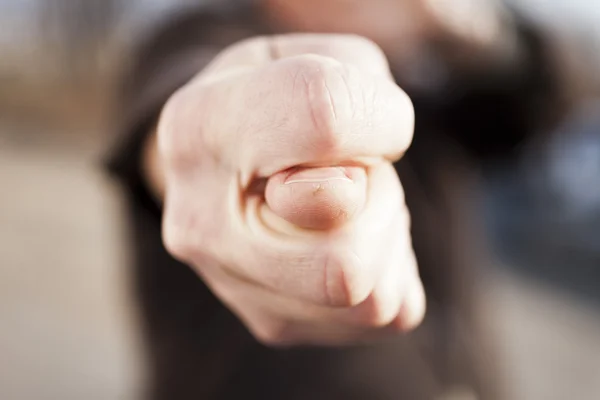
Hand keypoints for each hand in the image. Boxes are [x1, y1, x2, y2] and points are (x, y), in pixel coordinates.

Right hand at [156, 34, 424, 345]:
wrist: (226, 160)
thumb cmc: (278, 103)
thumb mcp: (315, 58)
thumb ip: (350, 93)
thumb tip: (357, 192)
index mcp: (199, 127)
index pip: (325, 120)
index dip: (379, 116)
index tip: (370, 114)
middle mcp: (200, 224)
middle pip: (345, 262)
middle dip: (379, 202)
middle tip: (353, 174)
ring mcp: (232, 286)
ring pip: (372, 297)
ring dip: (386, 234)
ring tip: (349, 203)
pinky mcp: (272, 321)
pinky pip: (388, 313)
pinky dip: (391, 267)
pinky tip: (349, 236)